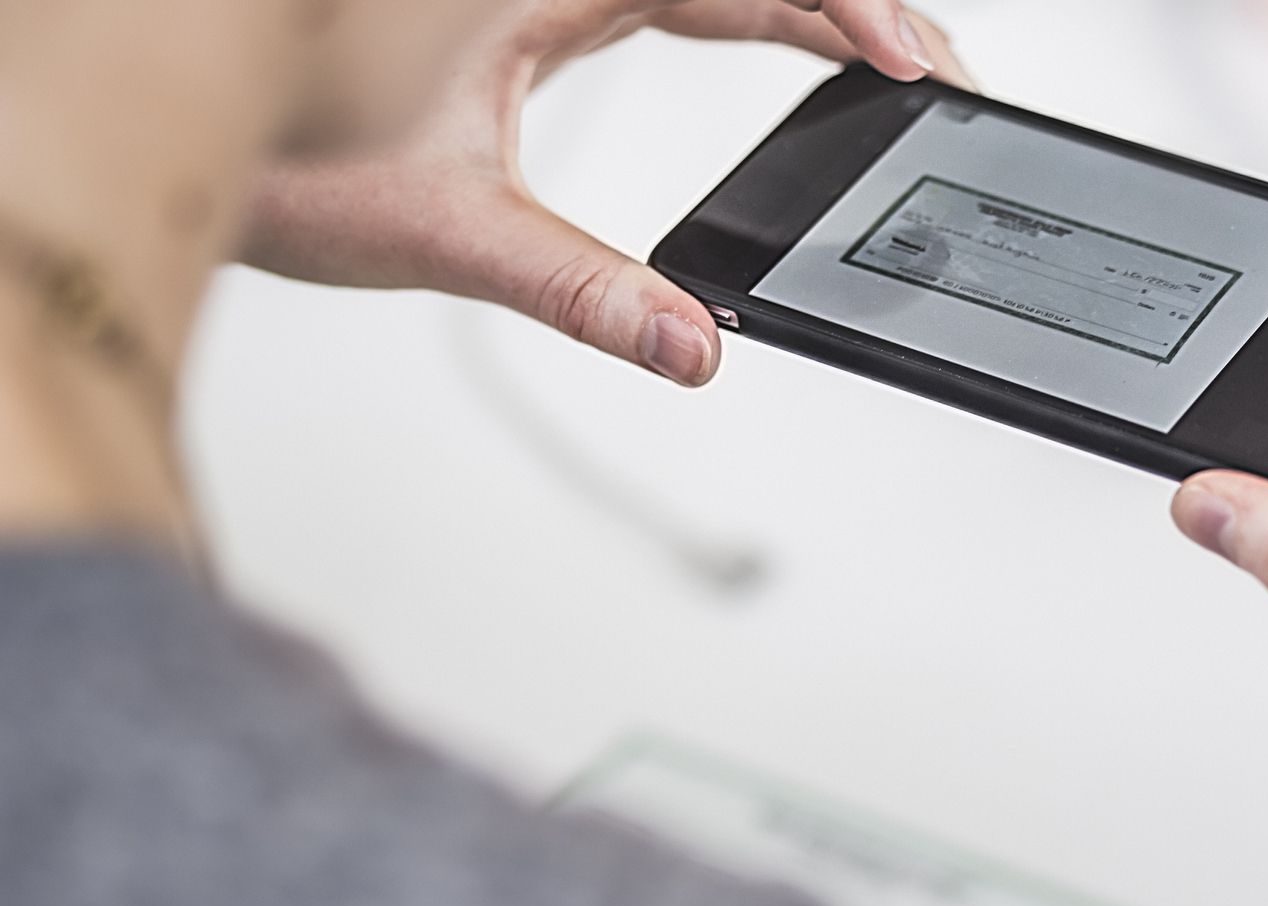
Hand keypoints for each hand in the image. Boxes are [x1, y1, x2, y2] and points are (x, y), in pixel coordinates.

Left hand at [242, 0, 969, 385]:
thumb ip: (582, 290)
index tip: (914, 63)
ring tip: (888, 58)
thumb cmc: (267, 142)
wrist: (166, 108)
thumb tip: (693, 343)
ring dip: (808, 5)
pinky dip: (748, 10)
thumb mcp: (444, 227)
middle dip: (854, 6)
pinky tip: (789, 44)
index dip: (844, 11)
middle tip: (936, 70)